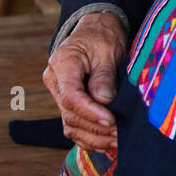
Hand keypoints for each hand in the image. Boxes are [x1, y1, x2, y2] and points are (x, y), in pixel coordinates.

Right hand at [42, 12, 127, 152]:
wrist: (95, 30)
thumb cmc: (103, 36)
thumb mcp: (107, 50)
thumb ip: (104, 76)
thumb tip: (104, 101)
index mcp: (62, 64)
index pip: (71, 96)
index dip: (91, 112)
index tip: (111, 121)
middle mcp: (55, 81)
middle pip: (70, 114)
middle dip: (96, 128)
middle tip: (120, 134)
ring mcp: (59, 93)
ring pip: (70, 125)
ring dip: (94, 137)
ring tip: (117, 142)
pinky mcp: (67, 103)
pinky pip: (74, 126)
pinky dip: (89, 138)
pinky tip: (107, 145)